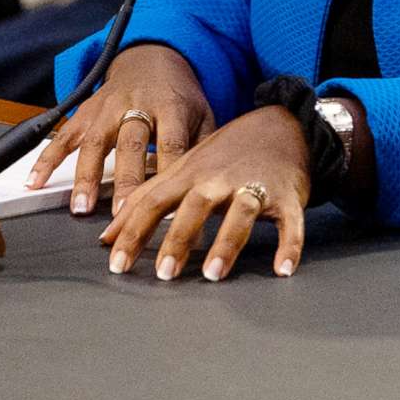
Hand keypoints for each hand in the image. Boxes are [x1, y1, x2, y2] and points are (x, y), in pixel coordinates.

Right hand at [30, 43, 215, 216]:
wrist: (152, 56)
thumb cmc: (180, 95)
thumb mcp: (203, 114)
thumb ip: (203, 149)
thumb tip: (209, 194)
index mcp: (171, 106)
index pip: (172, 143)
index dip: (169, 174)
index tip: (170, 208)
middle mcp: (136, 105)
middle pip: (131, 144)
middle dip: (125, 181)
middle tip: (121, 215)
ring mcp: (107, 107)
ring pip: (94, 141)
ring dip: (85, 175)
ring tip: (81, 207)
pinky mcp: (86, 111)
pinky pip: (63, 135)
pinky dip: (47, 158)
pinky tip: (35, 181)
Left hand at [99, 104, 311, 281]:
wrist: (282, 125)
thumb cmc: (226, 154)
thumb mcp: (185, 168)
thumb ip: (150, 198)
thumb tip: (109, 234)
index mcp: (189, 172)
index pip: (153, 201)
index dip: (133, 231)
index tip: (116, 263)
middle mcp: (219, 178)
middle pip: (194, 206)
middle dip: (178, 238)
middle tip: (164, 273)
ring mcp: (254, 186)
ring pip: (239, 214)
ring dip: (226, 244)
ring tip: (212, 274)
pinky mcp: (287, 196)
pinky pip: (289, 223)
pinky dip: (289, 245)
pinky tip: (282, 269)